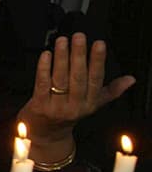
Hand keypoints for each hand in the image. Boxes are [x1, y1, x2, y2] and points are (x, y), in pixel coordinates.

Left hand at [19, 33, 134, 149]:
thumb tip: (131, 79)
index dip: (98, 61)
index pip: (96, 79)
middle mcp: (75, 105)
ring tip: (62, 41)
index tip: (99, 44)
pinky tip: (46, 55)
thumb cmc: (68, 114)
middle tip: (79, 37)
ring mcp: (57, 106)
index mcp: (90, 103)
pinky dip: (44, 68)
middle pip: (78, 77)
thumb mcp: (92, 104)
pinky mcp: (39, 106)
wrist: (46, 134)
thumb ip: (111, 90)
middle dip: (79, 55)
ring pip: (60, 79)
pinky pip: (42, 84)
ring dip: (62, 58)